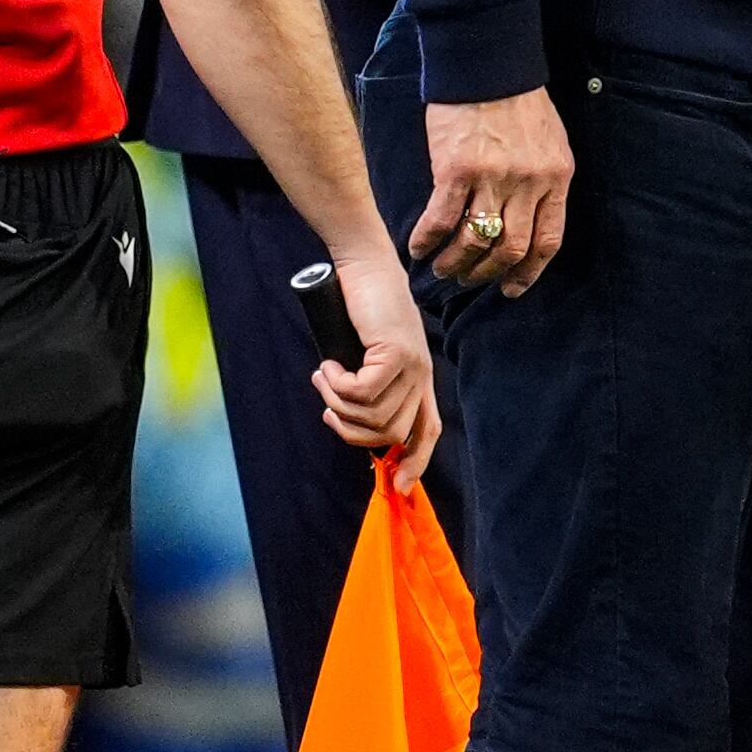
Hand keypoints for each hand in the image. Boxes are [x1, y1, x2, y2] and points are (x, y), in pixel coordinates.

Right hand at [312, 248, 445, 487]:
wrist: (364, 265)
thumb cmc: (360, 307)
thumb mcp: (367, 353)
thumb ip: (368, 381)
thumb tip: (350, 419)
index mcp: (419, 377)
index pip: (428, 431)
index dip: (416, 462)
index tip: (397, 486)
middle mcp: (421, 373)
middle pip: (390, 433)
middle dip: (351, 431)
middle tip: (328, 406)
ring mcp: (411, 362)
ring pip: (373, 415)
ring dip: (338, 404)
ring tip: (324, 378)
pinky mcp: (395, 351)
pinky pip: (362, 391)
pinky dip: (338, 386)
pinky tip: (327, 367)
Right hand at [411, 89, 573, 295]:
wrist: (489, 64)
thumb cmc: (520, 100)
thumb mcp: (550, 141)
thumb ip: (544, 180)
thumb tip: (529, 217)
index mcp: (555, 176)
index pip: (547, 240)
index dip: (529, 271)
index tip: (512, 288)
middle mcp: (527, 183)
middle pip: (511, 248)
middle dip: (488, 273)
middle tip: (469, 280)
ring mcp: (492, 178)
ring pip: (475, 241)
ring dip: (456, 264)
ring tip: (443, 269)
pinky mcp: (456, 170)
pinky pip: (441, 219)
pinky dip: (428, 240)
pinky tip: (418, 248)